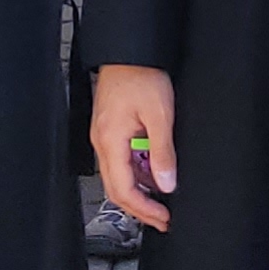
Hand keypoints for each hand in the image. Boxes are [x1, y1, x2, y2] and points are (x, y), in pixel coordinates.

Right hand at [91, 64, 175, 229]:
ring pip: (118, 176)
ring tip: (161, 202)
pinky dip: (136, 174)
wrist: (129, 50)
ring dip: (139, 193)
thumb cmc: (141, 74)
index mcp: (111, 141)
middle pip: (116, 189)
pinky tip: (152, 176)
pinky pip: (120, 161)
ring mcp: (104, 135)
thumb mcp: (160, 115)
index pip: (123, 189)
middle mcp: (102, 141)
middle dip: (140, 209)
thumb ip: (162, 152)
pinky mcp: (109, 129)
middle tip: (163, 219)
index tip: (164, 217)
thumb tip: (166, 184)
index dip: (144, 209)